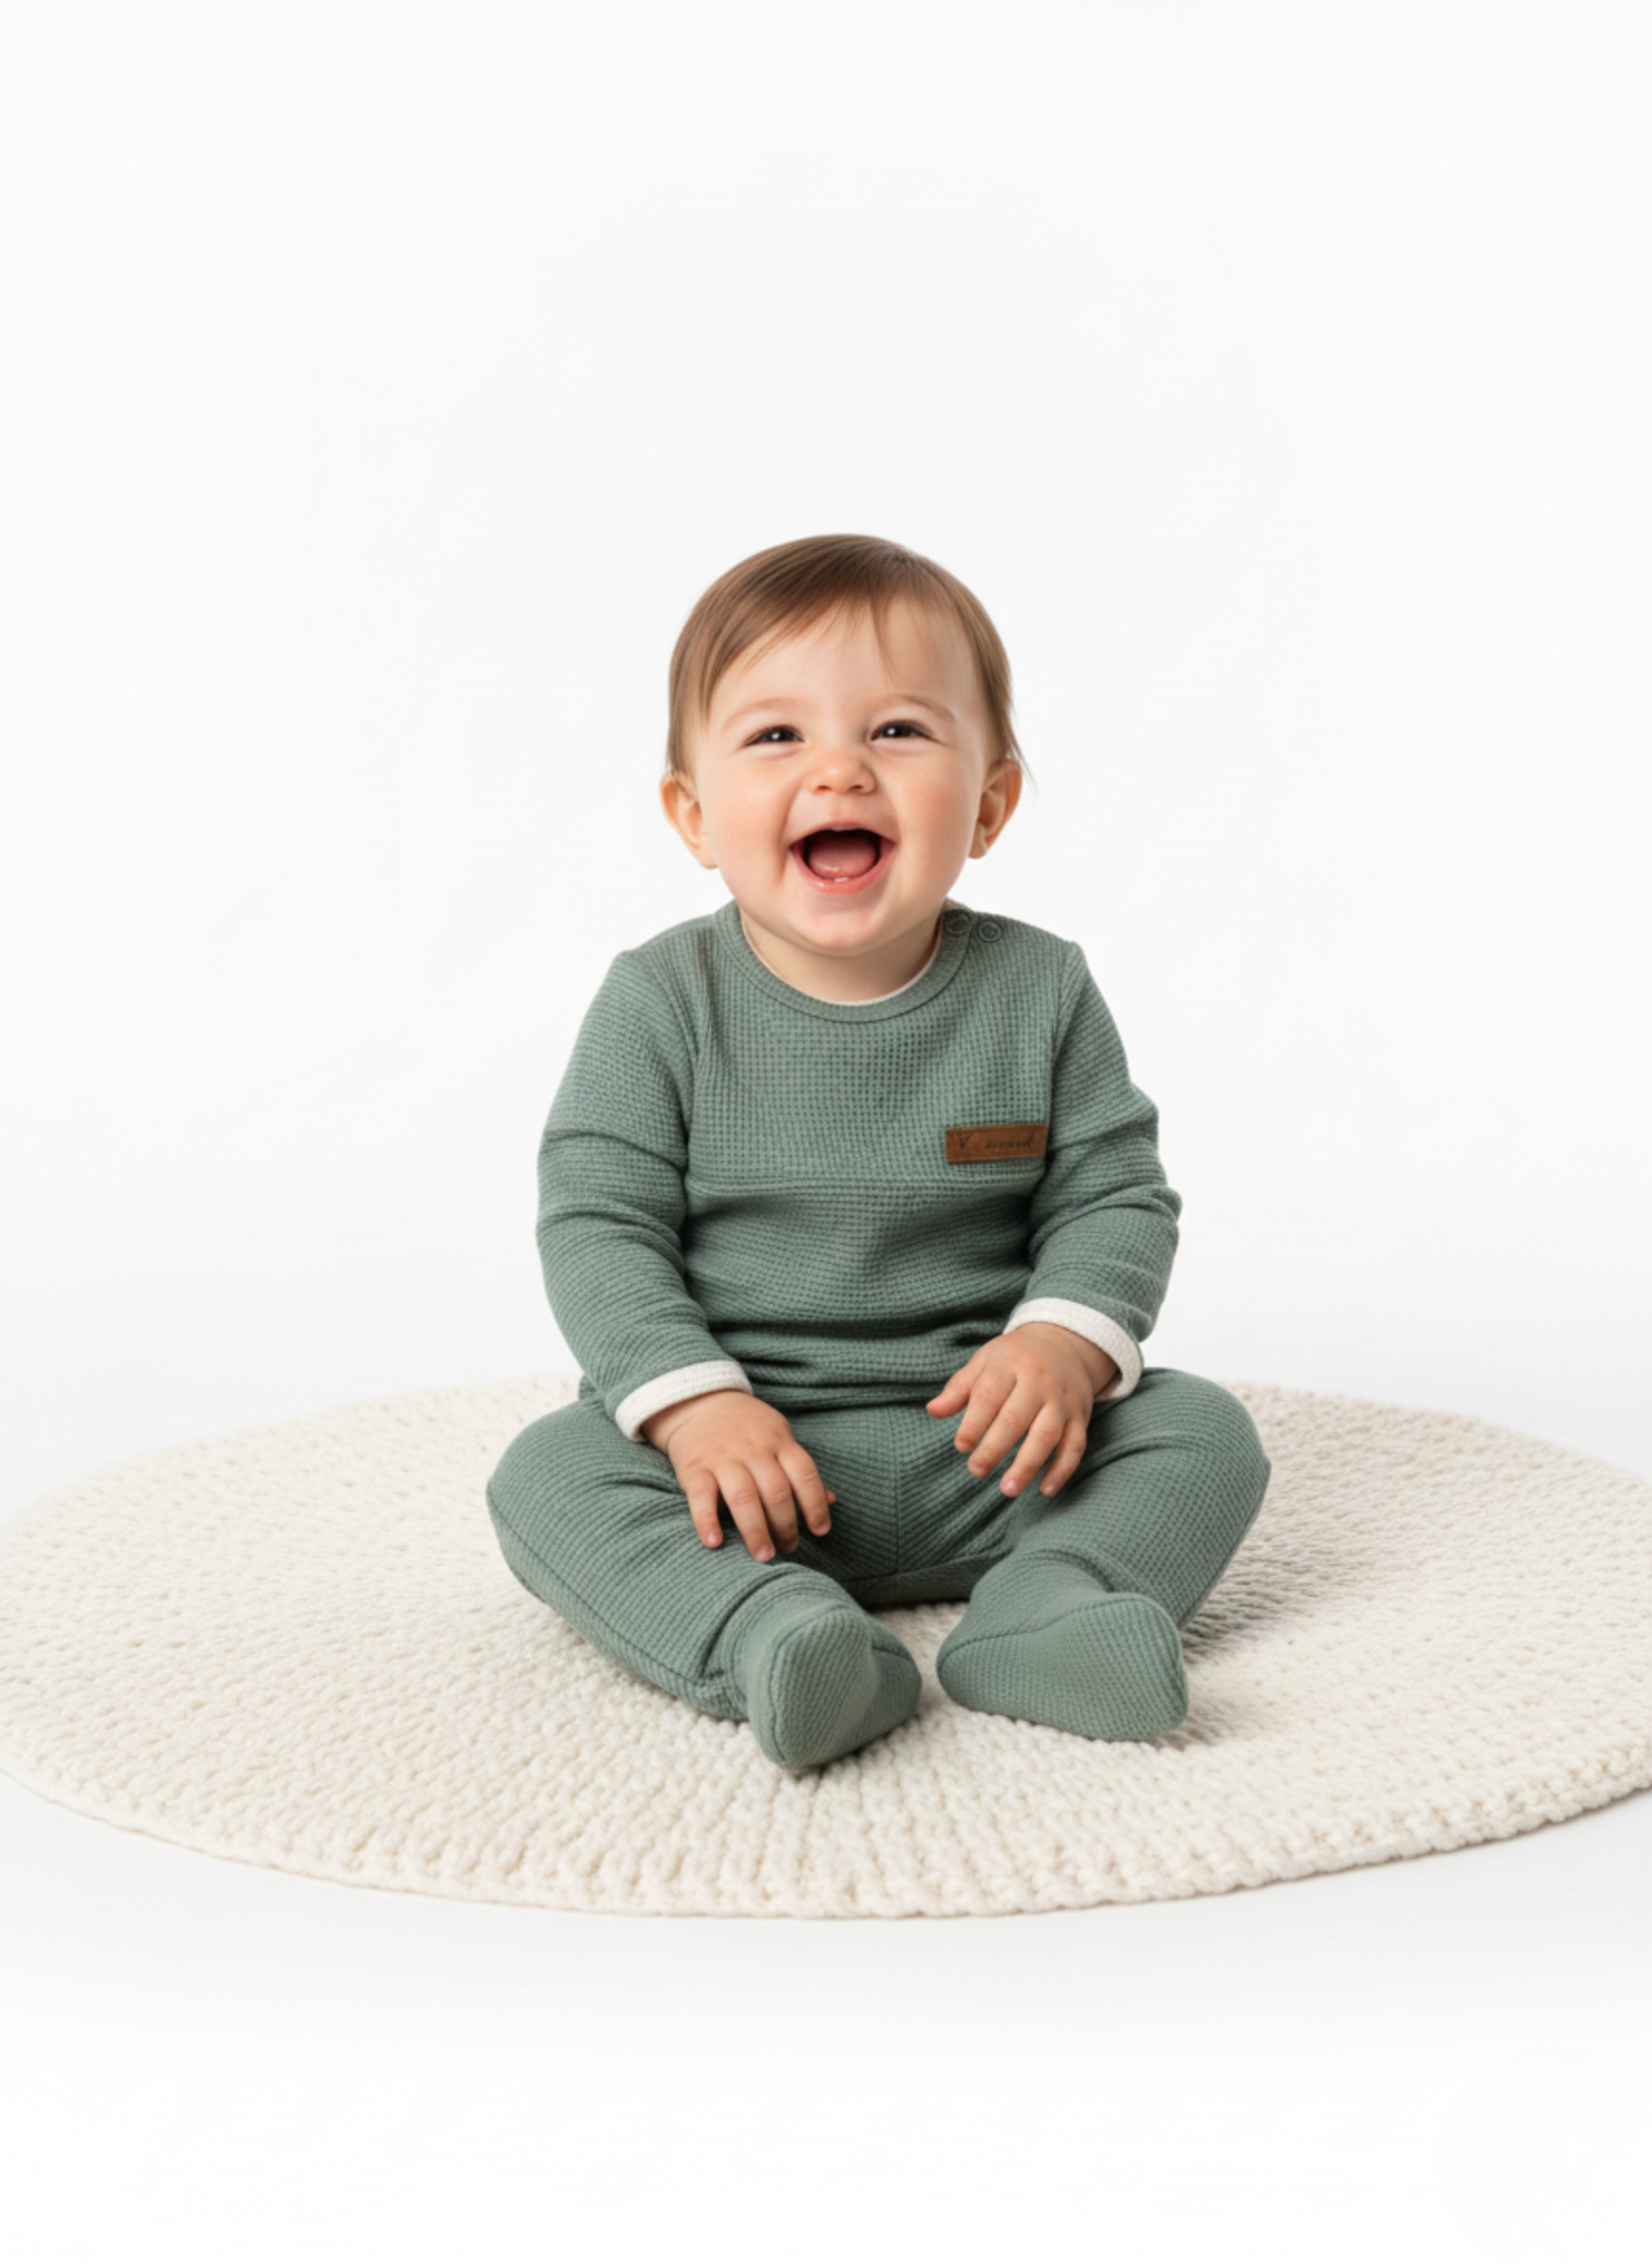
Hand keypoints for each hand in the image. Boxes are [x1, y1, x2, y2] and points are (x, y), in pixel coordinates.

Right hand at [641, 1390, 835, 1560]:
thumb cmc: (746, 1427)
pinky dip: (707, 1521)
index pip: (805, 1474)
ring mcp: (722, 1457)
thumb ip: (800, 1469)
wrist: (698, 1401)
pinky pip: (701, 1496)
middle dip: (786, 1526)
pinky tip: (714, 1542)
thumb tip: (831, 1499)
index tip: (820, 1531)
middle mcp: (753, 1449)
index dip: (816, 1505)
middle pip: (776, 1491)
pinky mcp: (694, 1467)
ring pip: (744, 1496)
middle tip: (788, 1548)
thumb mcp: (779, 1437)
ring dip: (756, 1530)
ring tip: (764, 1555)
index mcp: (779, 1441)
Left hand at [925, 1323, 1118, 1500]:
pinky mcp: (1080, 1416)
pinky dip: (1062, 1469)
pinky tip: (1046, 1490)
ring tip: (1007, 1489)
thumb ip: (959, 1387)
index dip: (973, 1423)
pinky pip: (1075, 1445)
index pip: (988, 1395)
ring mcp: (1062, 1400)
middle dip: (994, 1448)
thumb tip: (933, 1410)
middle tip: (976, 1470)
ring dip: (1028, 1465)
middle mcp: (1039, 1382)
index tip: (961, 1446)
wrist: (1066, 1343)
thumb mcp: (985, 1360)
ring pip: (1047, 1435)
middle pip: (1016, 1418)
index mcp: (1010, 1364)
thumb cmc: (1016, 1356)